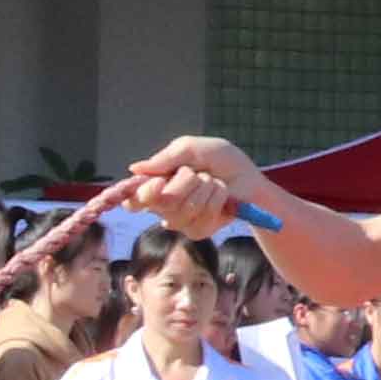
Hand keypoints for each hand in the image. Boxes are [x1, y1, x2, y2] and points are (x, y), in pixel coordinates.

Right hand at [115, 136, 271, 237]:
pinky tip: (221, 196)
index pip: (131, 199)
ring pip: (183, 207)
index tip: (157, 183)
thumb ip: (166, 157)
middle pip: (158, 200)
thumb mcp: (192, 148)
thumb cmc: (220, 161)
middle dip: (185, 180)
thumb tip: (134, 168)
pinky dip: (217, 198)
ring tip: (212, 182)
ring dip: (205, 188)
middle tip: (197, 173)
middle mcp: (162, 206)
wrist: (249, 179)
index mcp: (156, 184)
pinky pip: (202, 216)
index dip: (139, 194)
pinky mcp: (197, 231)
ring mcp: (179, 221)